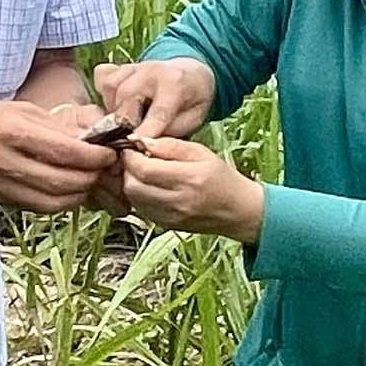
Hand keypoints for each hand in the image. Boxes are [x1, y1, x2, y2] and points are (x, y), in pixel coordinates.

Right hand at [0, 99, 121, 213]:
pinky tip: (65, 191)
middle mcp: (5, 161)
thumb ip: (56, 128)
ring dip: (78, 195)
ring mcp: (0, 185)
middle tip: (104, 170)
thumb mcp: (20, 110)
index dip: (94, 157)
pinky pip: (37, 208)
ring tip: (87, 182)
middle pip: (62, 182)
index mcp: (12, 131)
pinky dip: (59, 203)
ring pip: (52, 203)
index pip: (65, 152)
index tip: (109, 154)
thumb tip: (93, 140)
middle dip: (91, 178)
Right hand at [93, 57, 215, 140]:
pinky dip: (107, 97)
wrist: (191, 72)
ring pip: (111, 90)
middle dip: (125, 123)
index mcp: (176, 83)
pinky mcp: (121, 66)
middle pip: (127, 98)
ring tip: (129, 120)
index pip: (157, 112)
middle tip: (132, 136)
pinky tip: (120, 106)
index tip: (136, 145)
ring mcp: (134, 66)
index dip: (145, 132)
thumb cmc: (192, 101)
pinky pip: (104, 81)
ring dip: (114, 110)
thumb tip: (142, 143)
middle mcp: (152, 70)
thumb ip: (169, 131)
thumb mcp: (193, 119)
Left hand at [119, 136, 264, 242]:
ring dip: (131, 182)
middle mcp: (178, 201)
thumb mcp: (201, 152)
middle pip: (132, 186)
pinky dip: (138, 196)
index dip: (131, 156)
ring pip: (133, 199)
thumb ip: (170, 145)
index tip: (132, 147)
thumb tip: (141, 140)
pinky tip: (149, 187)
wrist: (237, 211)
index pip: (144, 169)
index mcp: (189, 179)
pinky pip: (140, 209)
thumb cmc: (221, 178)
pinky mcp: (165, 225)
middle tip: (136, 159)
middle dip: (128, 169)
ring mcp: (171, 217)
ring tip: (144, 172)